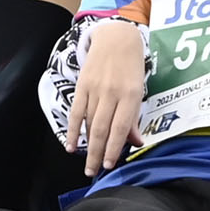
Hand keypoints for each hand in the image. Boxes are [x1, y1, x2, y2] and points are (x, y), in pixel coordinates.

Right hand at [68, 19, 149, 174]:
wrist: (117, 38)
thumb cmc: (132, 67)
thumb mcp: (139, 90)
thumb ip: (134, 117)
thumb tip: (135, 142)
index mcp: (131, 95)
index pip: (120, 127)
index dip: (114, 148)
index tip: (109, 165)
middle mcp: (112, 92)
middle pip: (102, 129)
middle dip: (97, 154)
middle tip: (93, 172)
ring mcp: (95, 88)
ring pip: (88, 123)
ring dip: (87, 146)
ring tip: (86, 165)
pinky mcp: (82, 85)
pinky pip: (76, 112)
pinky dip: (73, 130)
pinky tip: (71, 145)